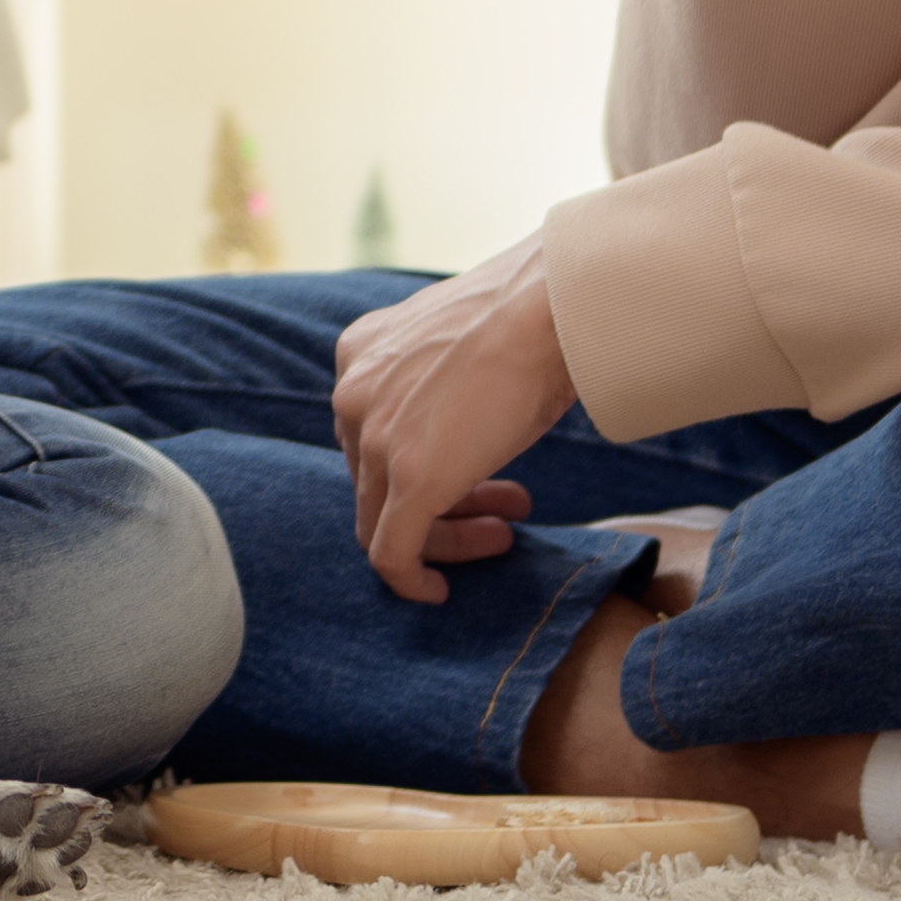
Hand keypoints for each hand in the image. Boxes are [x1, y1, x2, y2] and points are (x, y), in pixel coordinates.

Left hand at [324, 240, 573, 605]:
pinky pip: (389, 554)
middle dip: (441, 501)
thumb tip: (466, 420)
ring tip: (502, 533)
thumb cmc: (531, 316)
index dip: (426, 463)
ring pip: (383, 519)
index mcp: (360, 351)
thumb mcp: (464, 344)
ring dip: (445, 536)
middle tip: (500, 512)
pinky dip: (410, 580)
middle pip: (376, 478)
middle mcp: (351, 392)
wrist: (549, 309)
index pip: (373, 434)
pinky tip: (437, 591)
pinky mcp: (406, 481)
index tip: (477, 476)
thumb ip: (440, 381)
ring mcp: (374, 439)